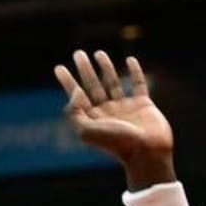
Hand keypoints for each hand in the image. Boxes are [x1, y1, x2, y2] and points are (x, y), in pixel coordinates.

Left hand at [54, 50, 174, 165]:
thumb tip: (75, 91)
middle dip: (84, 69)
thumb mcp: (87, 131)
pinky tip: (129, 60)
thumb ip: (75, 112)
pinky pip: (138, 84)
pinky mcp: (144, 105)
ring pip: (113, 83)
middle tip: (77, 53)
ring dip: (106, 67)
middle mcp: (107, 112)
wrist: (147, 152)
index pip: (76, 96)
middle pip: (93, 85)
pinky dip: (135, 72)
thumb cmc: (116, 144)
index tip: (58, 67)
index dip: (67, 81)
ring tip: (98, 53)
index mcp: (92, 119)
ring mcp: (125, 107)